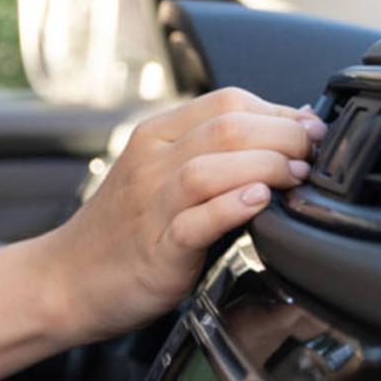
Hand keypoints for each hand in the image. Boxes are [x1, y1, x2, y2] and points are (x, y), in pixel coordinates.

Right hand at [40, 88, 324, 342]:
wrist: (66, 279)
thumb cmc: (124, 231)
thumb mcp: (159, 175)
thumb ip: (210, 154)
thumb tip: (287, 135)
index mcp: (155, 136)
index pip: (226, 101)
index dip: (279, 111)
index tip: (311, 131)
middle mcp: (151, 163)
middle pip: (226, 127)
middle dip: (285, 135)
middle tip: (314, 155)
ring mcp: (150, 205)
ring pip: (212, 166)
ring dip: (266, 166)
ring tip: (296, 177)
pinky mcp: (156, 250)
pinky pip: (195, 221)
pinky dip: (231, 208)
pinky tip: (259, 203)